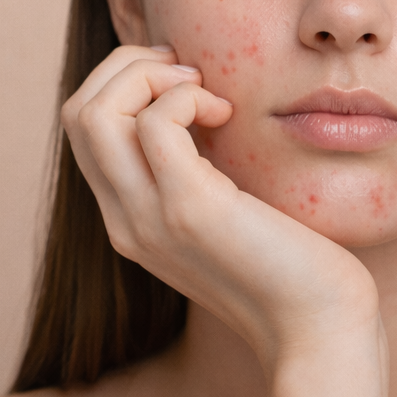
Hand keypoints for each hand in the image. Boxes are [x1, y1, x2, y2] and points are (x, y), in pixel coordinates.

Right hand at [60, 44, 379, 368]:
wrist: (319, 330)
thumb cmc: (293, 266)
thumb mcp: (230, 212)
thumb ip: (202, 173)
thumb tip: (204, 109)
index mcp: (130, 220)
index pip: (84, 130)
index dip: (125, 84)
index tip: (187, 81)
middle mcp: (125, 222)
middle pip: (78, 112)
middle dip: (129, 66)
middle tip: (192, 72)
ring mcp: (149, 218)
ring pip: (95, 112)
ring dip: (148, 75)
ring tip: (205, 90)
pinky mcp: (189, 210)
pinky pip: (155, 124)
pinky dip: (186, 97)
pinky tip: (227, 114)